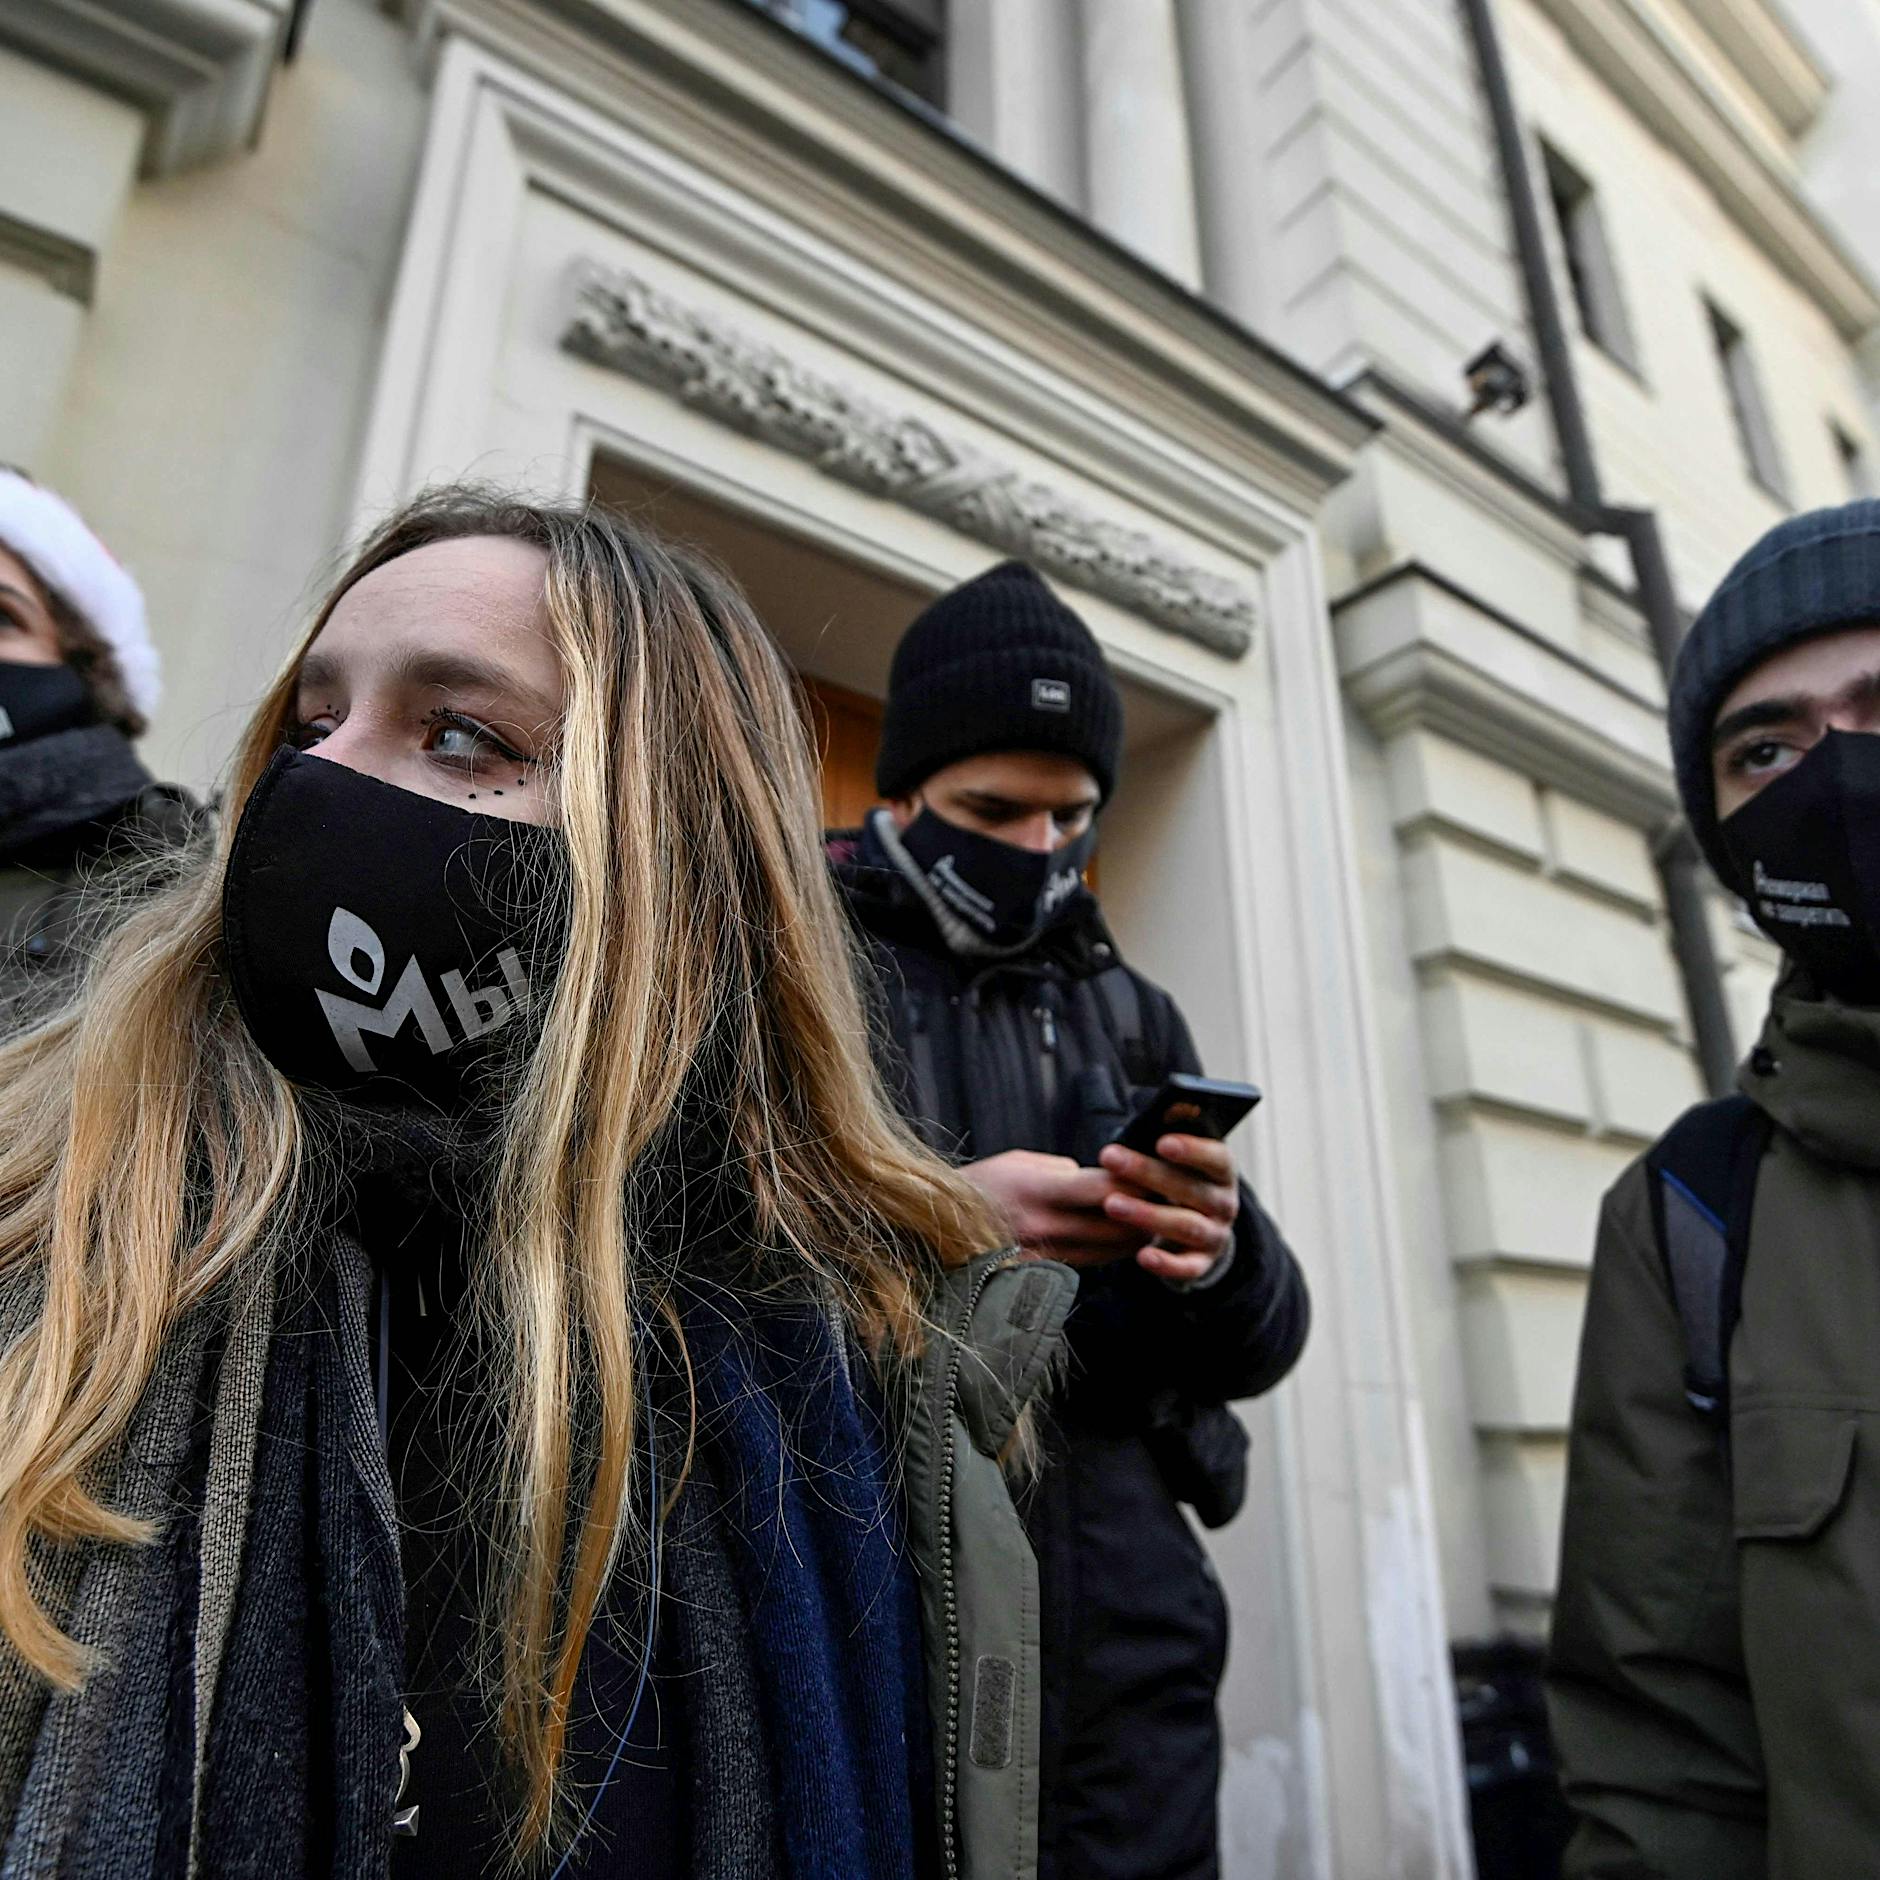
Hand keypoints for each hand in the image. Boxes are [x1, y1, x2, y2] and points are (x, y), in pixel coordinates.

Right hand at [960, 1149, 1152, 1266]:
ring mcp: (1042, 1257)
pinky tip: (1123, 1240)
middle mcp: (1043, 1227)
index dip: (1135, 1182)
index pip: (1103, 1189)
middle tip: (1168, 1202)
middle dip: (1147, 1213)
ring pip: (1108, 1250)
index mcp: (1037, 1191)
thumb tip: (1099, 1179)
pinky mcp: (1041, 1275)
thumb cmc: (981, 1186)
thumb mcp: (1019, 1162)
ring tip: (1153, 1221)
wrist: (937, 1229)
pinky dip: (1110, 1251)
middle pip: (1115, 1225)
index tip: (1154, 1175)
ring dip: (1135, 1237)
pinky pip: (1090, 1263)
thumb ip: (1063, 1170)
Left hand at [1097, 1135, 1238, 1284]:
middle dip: (1148, 1173)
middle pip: (1192, 1189)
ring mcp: (1215, 1236)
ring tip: (1111, 1204)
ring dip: (1148, 1214)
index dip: (1193, 1150)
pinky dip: (1165, 1263)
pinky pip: (1186, 1267)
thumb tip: (1168, 1109)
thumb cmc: (1176, 1182)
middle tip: (1110, 1158)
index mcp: (1222, 1172)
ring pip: (1185, 1225)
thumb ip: (1169, 1138)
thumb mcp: (1178, 1160)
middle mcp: (1224, 1204)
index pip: (1217, 1158)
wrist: (1197, 1231)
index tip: (1161, 1142)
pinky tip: (1141, 1255)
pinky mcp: (1201, 1264)